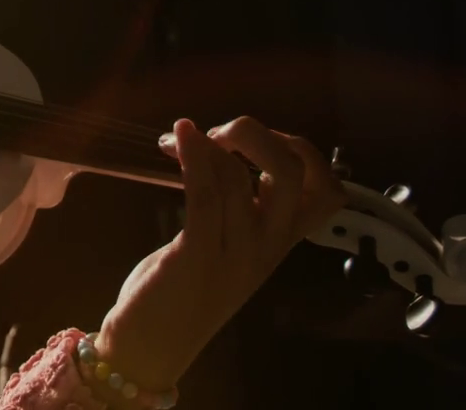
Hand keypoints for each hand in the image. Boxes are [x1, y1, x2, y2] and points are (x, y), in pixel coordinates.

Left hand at [94, 116, 344, 391]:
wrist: (152, 346)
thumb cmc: (183, 289)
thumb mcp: (226, 246)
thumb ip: (239, 207)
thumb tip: (228, 150)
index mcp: (280, 242)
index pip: (329, 192)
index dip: (302, 150)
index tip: (255, 141)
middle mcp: (268, 247)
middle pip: (294, 173)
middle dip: (258, 134)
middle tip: (219, 135)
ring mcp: (236, 253)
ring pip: (240, 177)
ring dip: (208, 143)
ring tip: (177, 139)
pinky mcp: (198, 255)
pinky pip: (206, 195)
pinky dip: (192, 156)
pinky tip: (176, 137)